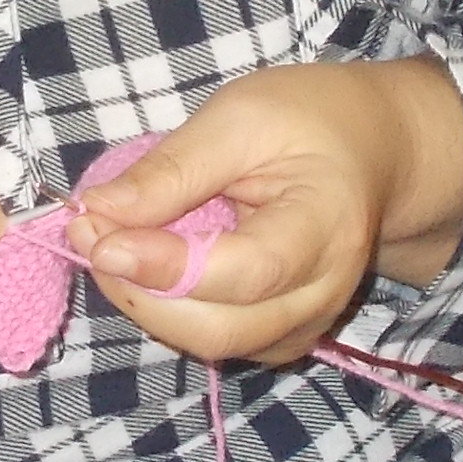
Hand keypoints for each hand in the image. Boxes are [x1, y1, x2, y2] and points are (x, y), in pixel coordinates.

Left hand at [68, 60, 462, 365]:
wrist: (373, 150)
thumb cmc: (310, 121)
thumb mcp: (239, 118)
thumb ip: (171, 169)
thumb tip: (97, 212)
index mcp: (326, 225)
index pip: (244, 271)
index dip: (164, 265)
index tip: (96, 234)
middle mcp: (324, 291)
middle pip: (222, 328)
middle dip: (142, 292)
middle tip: (89, 236)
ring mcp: (307, 322)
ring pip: (214, 343)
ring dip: (149, 305)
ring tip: (112, 245)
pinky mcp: (284, 335)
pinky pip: (218, 341)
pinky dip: (170, 312)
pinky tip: (148, 268)